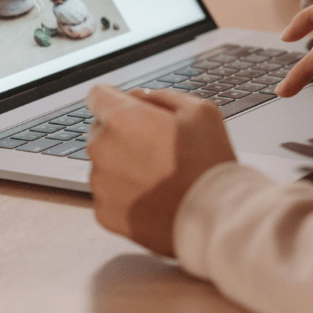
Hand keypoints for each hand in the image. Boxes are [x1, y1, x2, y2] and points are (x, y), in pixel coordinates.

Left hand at [86, 85, 236, 256]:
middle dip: (122, 134)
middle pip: (100, 131)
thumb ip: (161, 97)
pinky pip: (109, 195)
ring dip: (123, 165)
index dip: (117, 100)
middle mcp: (102, 149)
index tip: (133, 112)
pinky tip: (153, 197)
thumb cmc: (209, 163)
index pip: (97, 95)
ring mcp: (101, 184)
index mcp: (122, 119)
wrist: (215, 217)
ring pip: (104, 165)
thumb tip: (138, 97)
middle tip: (158, 148)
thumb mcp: (200, 111)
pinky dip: (125, 195)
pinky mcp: (104, 213)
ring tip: (159, 176)